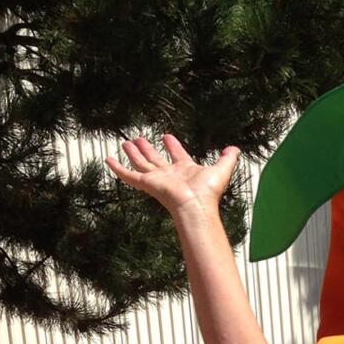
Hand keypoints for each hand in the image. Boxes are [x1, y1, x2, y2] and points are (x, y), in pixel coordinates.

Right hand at [104, 133, 239, 218]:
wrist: (196, 206)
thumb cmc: (208, 192)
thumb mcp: (222, 169)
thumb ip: (228, 158)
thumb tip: (235, 149)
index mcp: (184, 170)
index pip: (176, 155)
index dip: (172, 146)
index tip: (167, 136)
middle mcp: (169, 175)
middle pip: (155, 159)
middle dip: (148, 149)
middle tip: (140, 139)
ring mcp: (156, 180)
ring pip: (141, 163)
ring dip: (134, 153)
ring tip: (126, 142)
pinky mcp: (146, 184)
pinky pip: (128, 175)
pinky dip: (117, 168)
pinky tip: (108, 159)